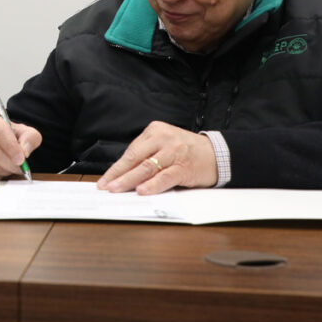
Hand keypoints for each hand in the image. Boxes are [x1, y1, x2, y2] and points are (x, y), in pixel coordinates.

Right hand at [0, 108, 41, 180]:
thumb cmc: (9, 134)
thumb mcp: (25, 131)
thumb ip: (30, 138)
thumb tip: (24, 151)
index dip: (11, 147)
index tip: (21, 158)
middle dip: (9, 162)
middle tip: (20, 167)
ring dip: (4, 169)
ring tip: (13, 167)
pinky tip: (3, 169)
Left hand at [96, 121, 216, 194]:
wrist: (217, 153)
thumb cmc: (186, 150)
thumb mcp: (164, 144)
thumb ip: (147, 154)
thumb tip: (123, 175)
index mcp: (155, 130)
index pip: (131, 151)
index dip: (116, 168)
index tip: (105, 180)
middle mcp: (164, 138)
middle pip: (135, 158)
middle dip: (118, 174)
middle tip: (106, 186)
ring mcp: (174, 152)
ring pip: (147, 168)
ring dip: (129, 180)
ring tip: (117, 189)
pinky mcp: (184, 167)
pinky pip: (165, 177)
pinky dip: (152, 185)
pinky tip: (142, 190)